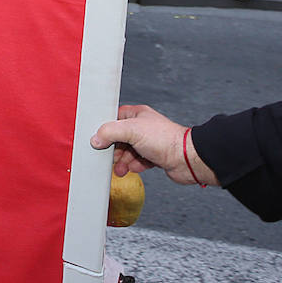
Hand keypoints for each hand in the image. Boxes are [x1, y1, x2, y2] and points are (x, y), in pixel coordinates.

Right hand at [90, 104, 215, 185]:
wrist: (186, 159)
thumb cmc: (165, 139)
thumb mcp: (131, 130)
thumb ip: (109, 132)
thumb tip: (95, 138)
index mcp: (137, 114)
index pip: (114, 118)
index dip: (105, 129)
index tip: (97, 139)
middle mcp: (143, 127)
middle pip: (119, 138)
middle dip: (113, 150)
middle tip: (109, 158)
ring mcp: (148, 142)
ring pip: (127, 152)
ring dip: (122, 161)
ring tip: (120, 168)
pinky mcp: (153, 157)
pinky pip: (137, 162)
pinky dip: (133, 166)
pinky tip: (134, 168)